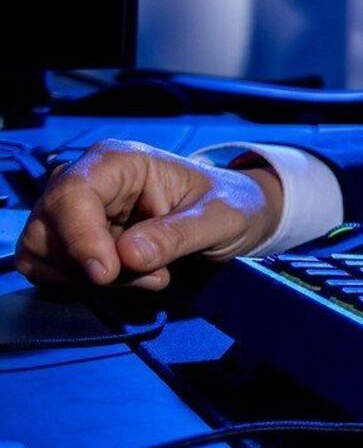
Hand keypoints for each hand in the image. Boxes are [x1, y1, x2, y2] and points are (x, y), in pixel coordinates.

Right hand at [14, 140, 281, 290]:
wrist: (234, 215)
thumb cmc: (230, 204)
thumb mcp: (221, 217)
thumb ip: (177, 235)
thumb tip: (126, 255)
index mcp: (117, 162)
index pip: (71, 195)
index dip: (81, 238)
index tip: (107, 274)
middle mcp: (85, 181)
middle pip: (46, 229)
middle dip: (89, 264)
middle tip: (151, 276)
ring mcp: (74, 212)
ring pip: (44, 253)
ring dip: (91, 279)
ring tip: (152, 276)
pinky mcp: (73, 241)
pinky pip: (54, 271)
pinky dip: (87, 285)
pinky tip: (135, 279)